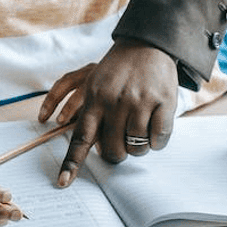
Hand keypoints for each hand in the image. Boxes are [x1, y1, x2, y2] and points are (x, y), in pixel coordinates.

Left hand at [39, 39, 178, 184]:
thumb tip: (87, 147)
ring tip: (139, 127)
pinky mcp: (163, 103)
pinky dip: (157, 140)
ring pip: (137, 148)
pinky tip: (154, 125)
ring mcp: (140, 103)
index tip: (63, 182)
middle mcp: (115, 103)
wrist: (147, 44)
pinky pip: (159, 140)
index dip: (72, 163)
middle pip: (112, 151)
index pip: (80, 138)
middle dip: (116, 153)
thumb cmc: (117, 70)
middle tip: (121, 139)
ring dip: (139, 146)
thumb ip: (88, 114)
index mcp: (94, 100)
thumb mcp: (93, 84)